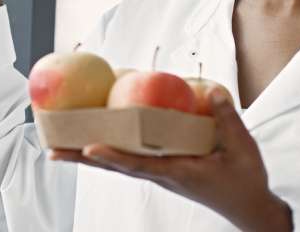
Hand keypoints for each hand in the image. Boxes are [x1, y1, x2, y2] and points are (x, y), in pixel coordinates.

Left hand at [48, 89, 292, 231]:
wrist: (248, 208)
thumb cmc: (245, 182)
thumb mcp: (242, 150)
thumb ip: (227, 120)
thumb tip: (213, 92)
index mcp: (178, 172)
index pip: (139, 165)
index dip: (113, 157)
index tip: (88, 149)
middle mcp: (162, 174)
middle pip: (115, 166)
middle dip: (82, 157)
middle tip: (51, 150)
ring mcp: (160, 174)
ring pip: (119, 163)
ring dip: (89, 155)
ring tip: (60, 147)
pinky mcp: (163, 170)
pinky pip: (131, 159)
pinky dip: (111, 150)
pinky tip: (98, 139)